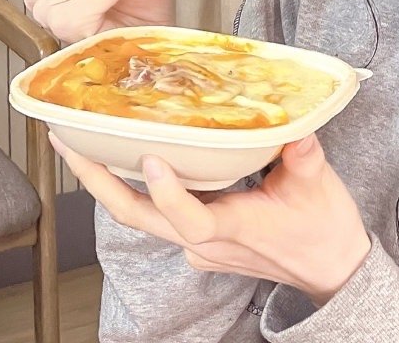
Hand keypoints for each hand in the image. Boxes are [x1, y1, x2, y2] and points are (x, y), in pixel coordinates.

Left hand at [49, 131, 371, 306]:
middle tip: (69, 143)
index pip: (189, 219)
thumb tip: (296, 128)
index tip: (151, 159)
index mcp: (233, 229)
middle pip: (139, 217)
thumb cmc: (324, 230)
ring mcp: (200, 245)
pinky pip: (161, 214)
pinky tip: (137, 159)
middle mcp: (206, 242)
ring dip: (110, 184)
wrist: (330, 269)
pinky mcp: (202, 240)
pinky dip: (142, 187)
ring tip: (85, 145)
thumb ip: (305, 157)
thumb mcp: (320, 188)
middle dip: (98, 182)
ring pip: (145, 217)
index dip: (167, 192)